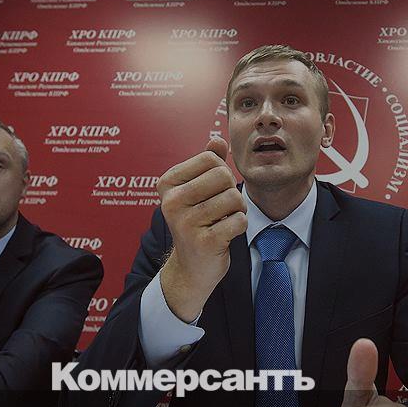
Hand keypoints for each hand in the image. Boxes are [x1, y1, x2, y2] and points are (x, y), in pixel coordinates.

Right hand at [157, 136, 246, 320]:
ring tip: (223, 221)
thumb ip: (207, 163)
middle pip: (223, 176)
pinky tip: (226, 234)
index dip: (222, 173)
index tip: (212, 191)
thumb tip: (217, 139)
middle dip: (232, 191)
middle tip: (222, 208)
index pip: (211, 159)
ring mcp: (186, 223)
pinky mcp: (204, 242)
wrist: (192, 267)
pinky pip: (240, 221)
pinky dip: (240, 226)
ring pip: (234, 199)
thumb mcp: (197, 190)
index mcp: (167, 184)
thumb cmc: (198, 222)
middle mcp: (172, 202)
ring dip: (238, 210)